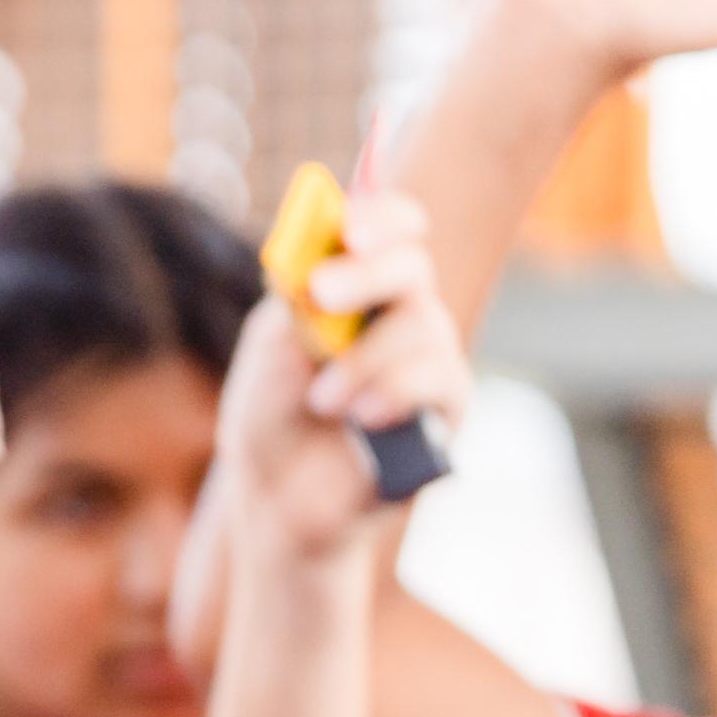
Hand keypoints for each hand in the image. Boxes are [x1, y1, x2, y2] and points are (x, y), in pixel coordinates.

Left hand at [222, 189, 474, 562]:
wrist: (282, 497)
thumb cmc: (273, 417)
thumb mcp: (268, 354)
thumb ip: (291, 305)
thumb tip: (308, 260)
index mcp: (355, 284)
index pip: (387, 229)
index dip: (378, 219)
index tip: (350, 227)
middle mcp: (400, 308)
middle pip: (410, 265)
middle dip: (367, 274)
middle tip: (324, 290)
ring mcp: (430, 352)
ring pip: (421, 325)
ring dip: (362, 361)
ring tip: (322, 402)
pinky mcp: (448, 401)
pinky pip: (438, 378)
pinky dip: (395, 391)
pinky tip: (361, 417)